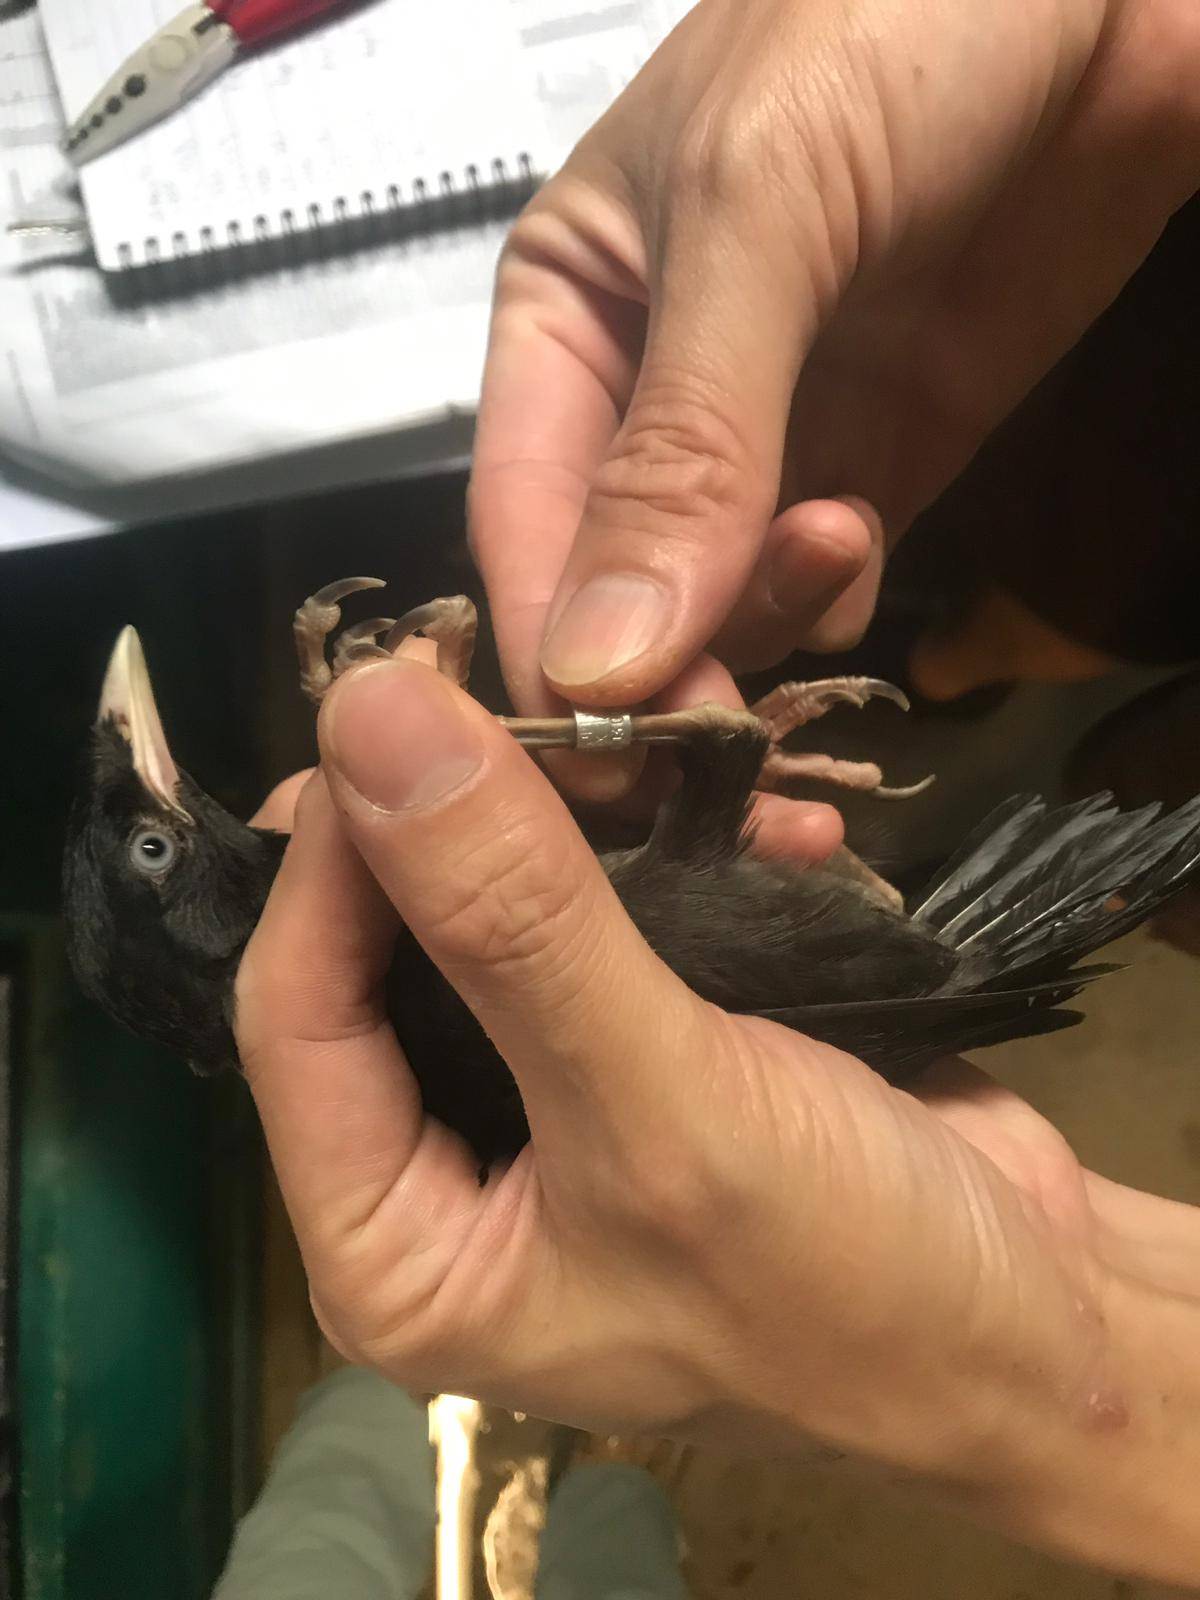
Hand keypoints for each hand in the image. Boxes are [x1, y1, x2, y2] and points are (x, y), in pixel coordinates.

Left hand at [237, 659, 1199, 1582]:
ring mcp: (544, 1098)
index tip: (387, 698)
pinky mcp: (639, 1041)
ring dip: (545, 811)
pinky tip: (680, 769)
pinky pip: (595, 914)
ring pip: (487, 916)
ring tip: (583, 705)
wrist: (1041, 1324)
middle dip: (436, 818)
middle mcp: (444, 1172)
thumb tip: (370, 719)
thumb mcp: (665, 1111)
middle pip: (378, 955)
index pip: (295, 1017)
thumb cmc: (842, 1276)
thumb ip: (514, 922)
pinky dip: (637, 840)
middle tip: (482, 676)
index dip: (330, 856)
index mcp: (394, 1246)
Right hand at [469, 0, 1199, 797]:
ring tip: (840, 536)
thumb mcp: (755, 215)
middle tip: (722, 727)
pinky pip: (826, 590)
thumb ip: (681, 444)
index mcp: (566, 322)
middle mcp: (648, 401)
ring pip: (720, 606)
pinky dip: (835, 609)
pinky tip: (867, 547)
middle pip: (615, 592)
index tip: (602, 749)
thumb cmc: (891, 32)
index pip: (519, 520)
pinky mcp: (881, 464)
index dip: (547, 642)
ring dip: (761, 625)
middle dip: (662, 663)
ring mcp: (771, 442)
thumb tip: (597, 667)